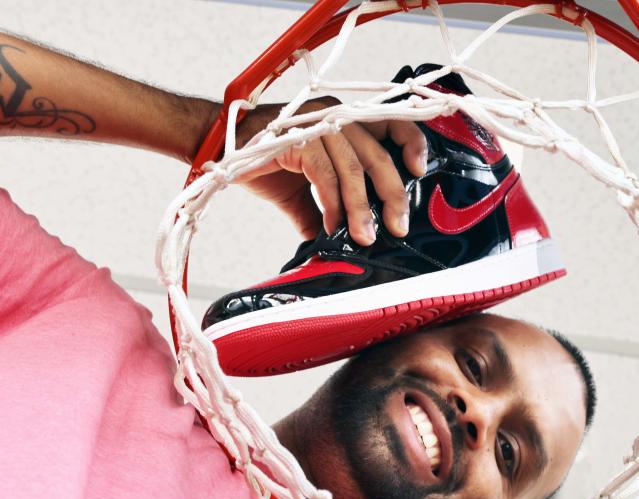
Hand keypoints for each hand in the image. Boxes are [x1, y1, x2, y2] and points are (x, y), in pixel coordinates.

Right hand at [234, 96, 427, 245]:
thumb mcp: (306, 193)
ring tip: (364, 236)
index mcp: (344, 120)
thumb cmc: (266, 162)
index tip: (419, 172)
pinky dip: (333, 205)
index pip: (391, 122)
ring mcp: (314, 123)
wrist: (219, 152)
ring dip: (361, 208)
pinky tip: (333, 227)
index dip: (410, 143)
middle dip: (392, 195)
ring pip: (353, 167)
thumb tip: (347, 243)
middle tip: (397, 227)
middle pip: (377, 153)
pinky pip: (325, 175)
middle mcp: (334, 115)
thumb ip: (329, 211)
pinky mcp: (295, 138)